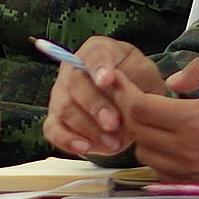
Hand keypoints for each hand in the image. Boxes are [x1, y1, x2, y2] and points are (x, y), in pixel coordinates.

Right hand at [41, 37, 168, 156]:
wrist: (127, 97)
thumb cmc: (135, 80)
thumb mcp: (146, 75)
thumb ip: (140, 83)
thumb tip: (132, 97)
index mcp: (97, 51)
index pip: (94, 54)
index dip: (98, 67)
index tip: (106, 80)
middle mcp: (72, 69)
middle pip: (75, 83)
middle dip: (94, 105)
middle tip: (113, 123)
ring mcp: (61, 93)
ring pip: (65, 108)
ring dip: (88, 128)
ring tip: (113, 143)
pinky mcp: (56, 118)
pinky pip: (52, 129)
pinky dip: (66, 140)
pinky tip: (85, 148)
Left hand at [119, 55, 198, 181]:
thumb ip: (198, 69)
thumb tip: (172, 81)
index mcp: (191, 120)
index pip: (138, 108)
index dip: (123, 91)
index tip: (117, 80)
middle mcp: (185, 150)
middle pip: (135, 131)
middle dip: (128, 111)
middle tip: (131, 95)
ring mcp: (190, 171)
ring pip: (144, 153)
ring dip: (142, 134)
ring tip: (152, 118)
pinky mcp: (197, 183)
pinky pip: (161, 171)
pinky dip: (157, 155)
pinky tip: (168, 140)